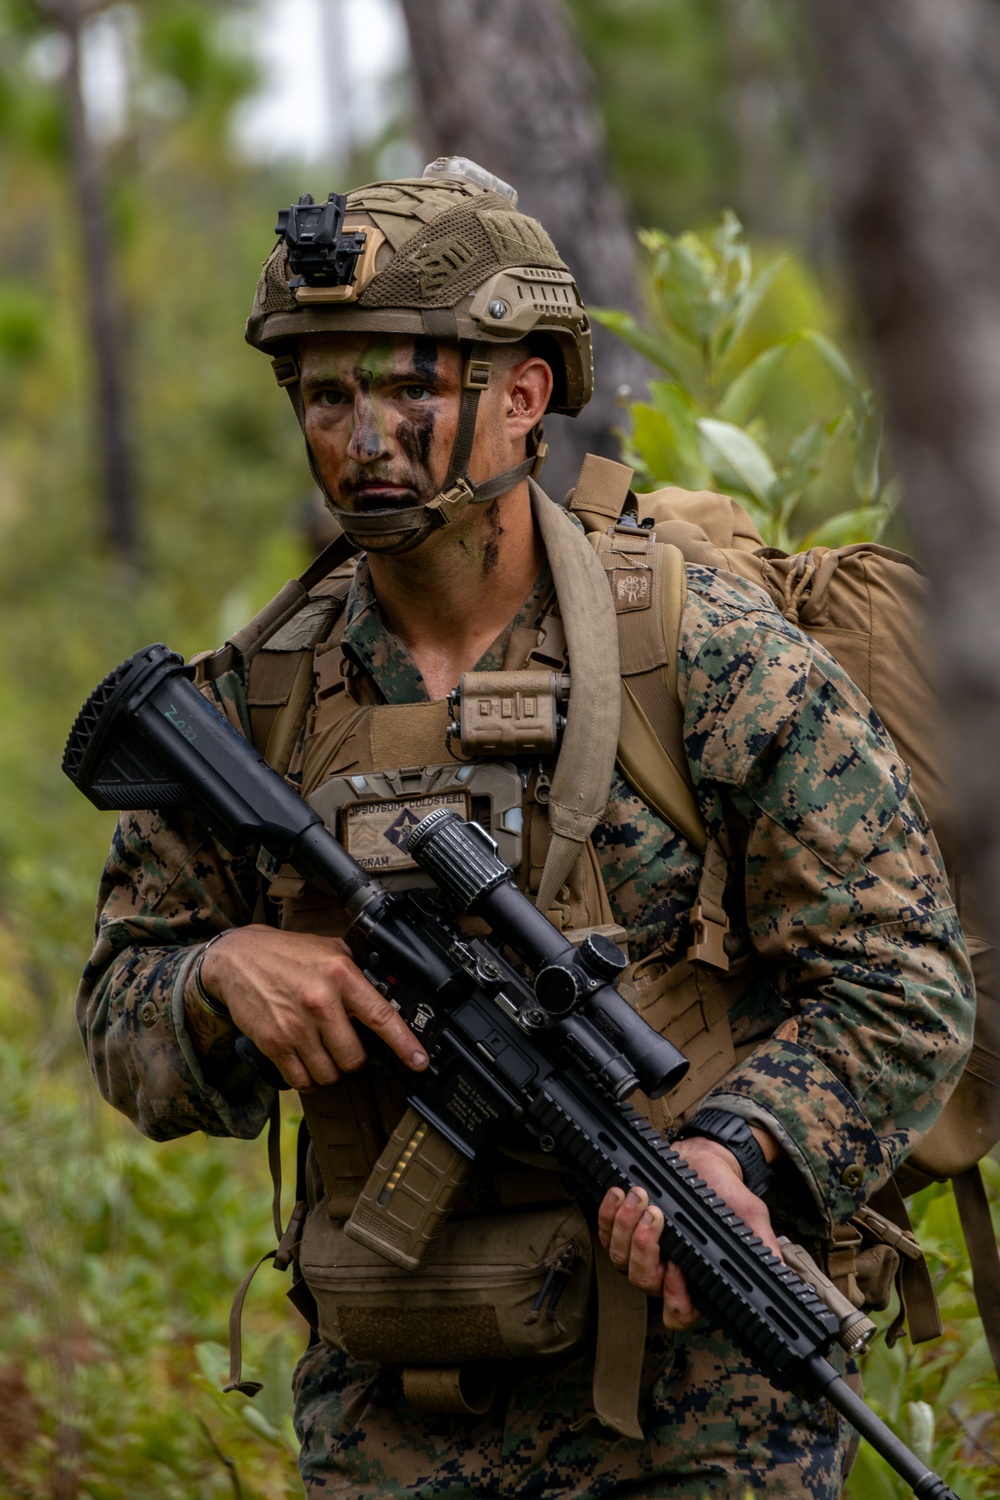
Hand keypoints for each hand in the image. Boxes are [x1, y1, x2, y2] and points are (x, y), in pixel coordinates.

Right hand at [196, 925, 428, 1090]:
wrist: (238, 958)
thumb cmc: (286, 953)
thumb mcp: (329, 948)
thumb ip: (357, 972)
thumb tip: (386, 993)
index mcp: (340, 974)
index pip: (380, 1016)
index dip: (404, 1044)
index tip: (419, 1060)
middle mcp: (320, 1002)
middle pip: (354, 1058)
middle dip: (356, 1060)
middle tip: (349, 1049)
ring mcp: (296, 1026)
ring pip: (329, 1074)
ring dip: (332, 1072)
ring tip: (326, 1055)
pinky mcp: (274, 1043)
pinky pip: (302, 1080)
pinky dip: (309, 1080)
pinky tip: (308, 1065)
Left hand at [597, 1134, 783, 1329]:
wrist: (706, 1161)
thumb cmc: (727, 1194)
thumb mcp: (751, 1217)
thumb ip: (761, 1245)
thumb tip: (774, 1270)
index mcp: (696, 1281)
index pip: (678, 1311)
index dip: (674, 1295)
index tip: (677, 1266)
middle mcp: (665, 1273)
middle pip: (643, 1281)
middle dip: (644, 1249)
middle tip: (656, 1214)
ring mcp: (640, 1252)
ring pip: (620, 1259)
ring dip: (625, 1227)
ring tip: (640, 1197)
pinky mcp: (622, 1228)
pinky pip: (605, 1233)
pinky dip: (608, 1214)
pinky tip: (619, 1193)